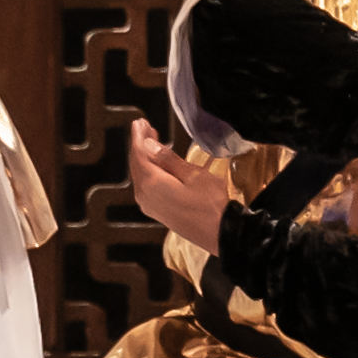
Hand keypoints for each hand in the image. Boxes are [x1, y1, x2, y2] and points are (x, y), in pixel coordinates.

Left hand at [120, 115, 233, 251]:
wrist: (220, 234)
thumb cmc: (210, 206)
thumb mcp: (193, 175)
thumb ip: (168, 159)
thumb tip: (149, 145)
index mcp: (151, 183)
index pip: (139, 153)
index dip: (138, 136)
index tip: (139, 123)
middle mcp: (144, 195)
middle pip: (137, 164)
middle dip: (141, 145)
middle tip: (146, 128)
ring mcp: (149, 205)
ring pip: (140, 175)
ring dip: (145, 158)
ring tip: (152, 143)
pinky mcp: (157, 212)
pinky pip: (146, 186)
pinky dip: (149, 172)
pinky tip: (158, 167)